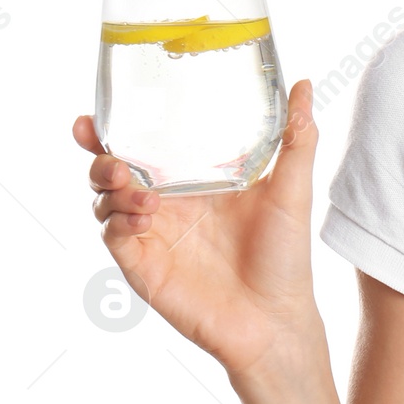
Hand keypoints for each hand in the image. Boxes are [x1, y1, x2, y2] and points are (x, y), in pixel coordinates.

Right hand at [73, 79, 324, 376]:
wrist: (276, 318)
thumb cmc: (285, 255)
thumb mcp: (293, 189)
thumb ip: (297, 138)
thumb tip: (305, 85)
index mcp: (195, 181)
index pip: (147, 146)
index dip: (117, 129)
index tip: (99, 113)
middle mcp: (168, 205)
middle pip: (112, 169)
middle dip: (98, 152)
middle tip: (99, 141)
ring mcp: (153, 235)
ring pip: (105, 199)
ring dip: (110, 183)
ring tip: (138, 186)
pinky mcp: (143, 265)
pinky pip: (113, 235)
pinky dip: (118, 219)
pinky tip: (145, 215)